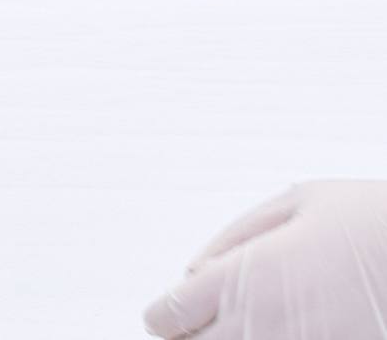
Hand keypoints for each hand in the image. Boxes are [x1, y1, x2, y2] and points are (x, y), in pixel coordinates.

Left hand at [142, 180, 386, 337]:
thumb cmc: (378, 224)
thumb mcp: (298, 202)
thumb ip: (235, 237)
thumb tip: (196, 268)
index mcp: (241, 278)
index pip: (168, 317)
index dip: (165, 317)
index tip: (173, 314)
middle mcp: (259, 326)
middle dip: (194, 339)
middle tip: (207, 326)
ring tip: (255, 325)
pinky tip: (291, 331)